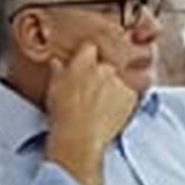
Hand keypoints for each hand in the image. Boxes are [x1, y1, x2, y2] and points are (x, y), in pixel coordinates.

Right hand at [44, 41, 139, 171]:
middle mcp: (104, 68)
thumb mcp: (54, 87)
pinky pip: (128, 95)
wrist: (79, 136)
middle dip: (101, 75)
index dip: (87, 57)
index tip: (86, 67)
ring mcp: (119, 81)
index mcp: (84, 62)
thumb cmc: (63, 113)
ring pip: (118, 81)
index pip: (90, 48)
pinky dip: (122, 102)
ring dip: (112, 89)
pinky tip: (110, 113)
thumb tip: (57, 61)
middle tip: (93, 92)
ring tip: (100, 107)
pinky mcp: (131, 96)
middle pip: (106, 65)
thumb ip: (58, 70)